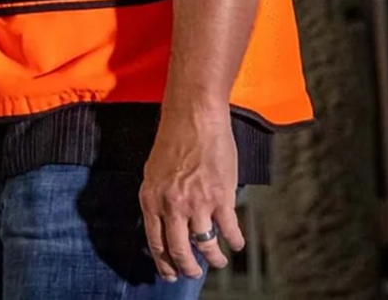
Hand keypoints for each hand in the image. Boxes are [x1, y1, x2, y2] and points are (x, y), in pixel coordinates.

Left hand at [139, 105, 243, 280]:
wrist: (194, 114)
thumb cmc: (174, 137)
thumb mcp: (154, 170)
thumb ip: (158, 197)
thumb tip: (164, 223)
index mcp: (151, 197)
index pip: (155, 242)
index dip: (164, 263)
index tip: (169, 273)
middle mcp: (172, 205)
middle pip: (179, 252)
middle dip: (187, 268)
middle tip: (193, 272)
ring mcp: (197, 203)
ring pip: (206, 247)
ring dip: (214, 259)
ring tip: (218, 260)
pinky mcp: (221, 198)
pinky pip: (229, 232)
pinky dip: (234, 242)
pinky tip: (236, 243)